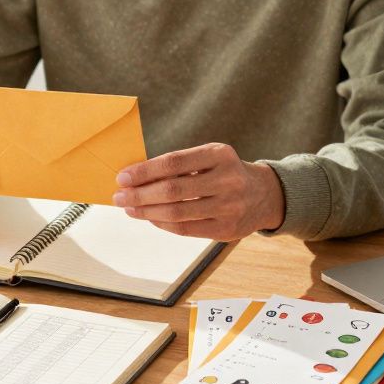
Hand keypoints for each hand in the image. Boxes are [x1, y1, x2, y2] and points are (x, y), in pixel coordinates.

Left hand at [112, 143, 283, 240]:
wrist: (263, 195)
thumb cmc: (223, 173)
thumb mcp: (208, 158)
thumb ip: (178, 165)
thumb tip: (135, 177)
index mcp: (220, 154)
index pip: (173, 162)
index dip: (144, 171)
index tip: (123, 177)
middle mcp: (228, 180)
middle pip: (172, 189)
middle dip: (140, 194)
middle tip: (119, 196)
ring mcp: (230, 207)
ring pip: (176, 212)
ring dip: (146, 212)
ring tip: (130, 208)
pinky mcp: (227, 229)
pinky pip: (185, 229)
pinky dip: (162, 224)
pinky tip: (150, 218)